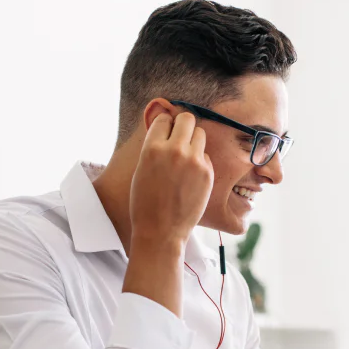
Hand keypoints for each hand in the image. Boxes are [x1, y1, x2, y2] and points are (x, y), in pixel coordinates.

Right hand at [129, 110, 213, 248]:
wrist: (160, 231)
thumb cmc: (145, 202)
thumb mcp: (142, 169)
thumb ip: (154, 147)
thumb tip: (167, 127)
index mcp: (152, 148)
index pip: (164, 118)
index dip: (165, 126)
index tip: (166, 135)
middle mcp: (174, 150)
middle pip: (186, 118)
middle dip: (183, 126)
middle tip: (180, 139)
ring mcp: (193, 161)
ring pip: (200, 133)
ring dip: (194, 141)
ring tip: (186, 159)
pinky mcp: (207, 172)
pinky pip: (206, 155)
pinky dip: (200, 161)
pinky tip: (191, 177)